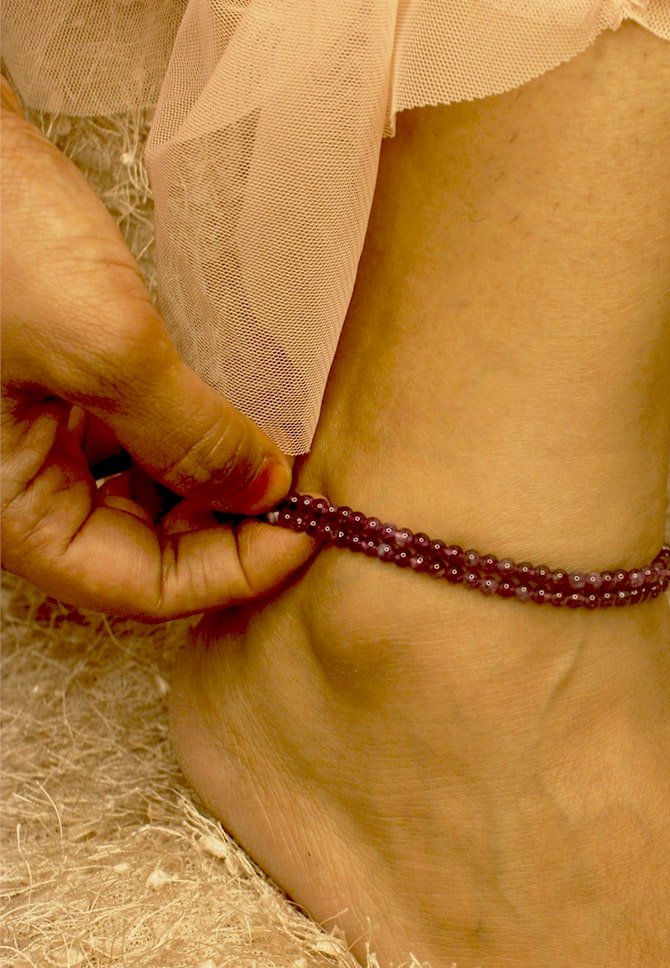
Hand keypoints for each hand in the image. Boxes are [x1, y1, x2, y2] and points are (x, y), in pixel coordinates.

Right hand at [1, 79, 314, 617]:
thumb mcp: (100, 345)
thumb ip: (190, 435)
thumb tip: (267, 492)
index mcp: (11, 509)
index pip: (142, 590)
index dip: (236, 570)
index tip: (309, 527)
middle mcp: (22, 485)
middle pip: (147, 551)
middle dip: (231, 528)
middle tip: (305, 490)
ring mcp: (36, 437)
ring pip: (147, 498)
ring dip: (217, 483)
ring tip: (281, 451)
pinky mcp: (55, 388)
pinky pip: (135, 442)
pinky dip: (192, 438)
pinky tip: (237, 412)